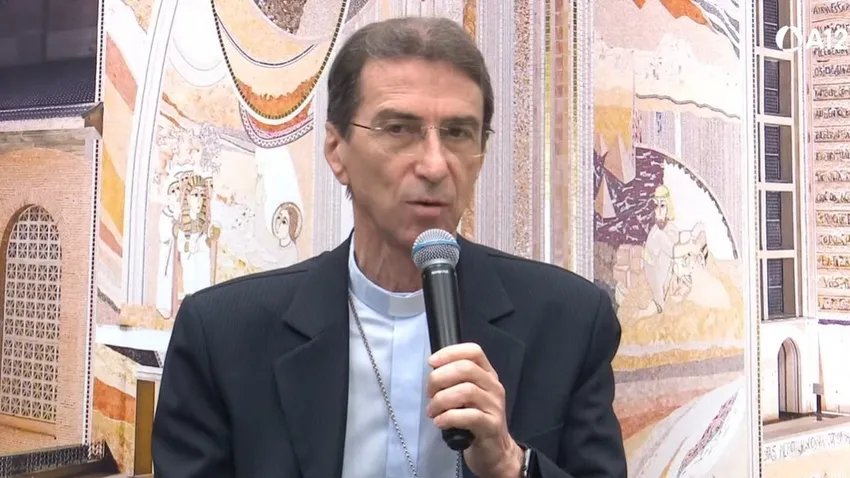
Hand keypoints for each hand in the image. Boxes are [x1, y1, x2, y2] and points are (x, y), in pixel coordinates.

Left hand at [426, 343, 523, 477]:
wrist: (494, 451)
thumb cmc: (475, 421)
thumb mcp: (468, 396)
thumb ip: (455, 381)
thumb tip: (433, 372)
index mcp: (487, 375)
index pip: (473, 352)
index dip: (450, 353)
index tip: (431, 362)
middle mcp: (494, 387)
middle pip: (466, 369)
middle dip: (440, 378)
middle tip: (429, 394)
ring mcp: (494, 406)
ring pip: (466, 391)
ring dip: (441, 400)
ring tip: (432, 411)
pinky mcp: (491, 426)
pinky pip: (469, 416)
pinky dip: (449, 417)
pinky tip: (440, 422)